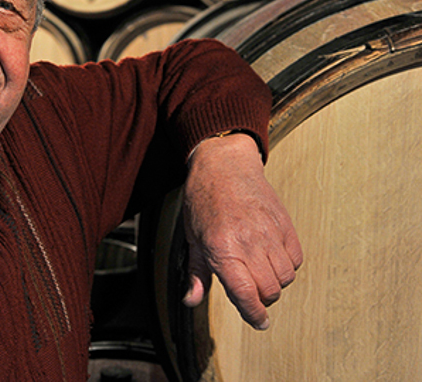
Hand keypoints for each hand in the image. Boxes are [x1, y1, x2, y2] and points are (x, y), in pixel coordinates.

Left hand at [181, 132, 302, 329]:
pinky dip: (287, 264)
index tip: (258, 322)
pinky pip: (296, 258)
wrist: (224, 164)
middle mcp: (248, 243)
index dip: (253, 314)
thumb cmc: (204, 199)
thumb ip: (196, 273)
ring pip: (285, 277)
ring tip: (258, 269)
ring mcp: (270, 233)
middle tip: (249, 290)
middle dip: (261, 298)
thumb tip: (192, 300)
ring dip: (274, 282)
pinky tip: (271, 255)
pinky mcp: (285, 224)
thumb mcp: (192, 238)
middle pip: (269, 291)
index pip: (246, 293)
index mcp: (222, 249)